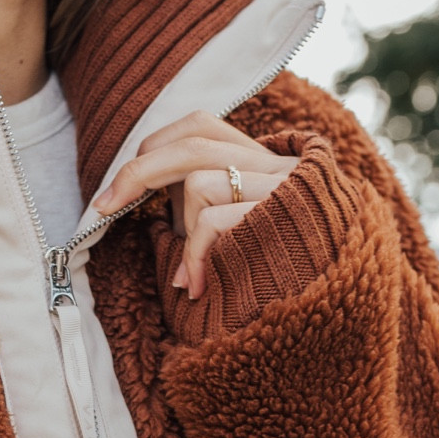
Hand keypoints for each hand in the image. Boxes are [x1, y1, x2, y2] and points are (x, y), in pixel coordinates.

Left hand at [93, 111, 298, 300]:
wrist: (333, 311)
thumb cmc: (273, 277)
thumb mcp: (232, 230)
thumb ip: (199, 203)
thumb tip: (139, 190)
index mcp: (263, 161)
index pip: (200, 126)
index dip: (153, 148)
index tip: (115, 191)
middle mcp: (278, 165)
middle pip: (193, 139)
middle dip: (139, 173)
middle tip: (106, 207)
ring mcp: (283, 188)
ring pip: (199, 182)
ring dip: (184, 234)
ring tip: (191, 277)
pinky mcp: (282, 218)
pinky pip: (214, 221)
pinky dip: (193, 256)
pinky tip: (198, 286)